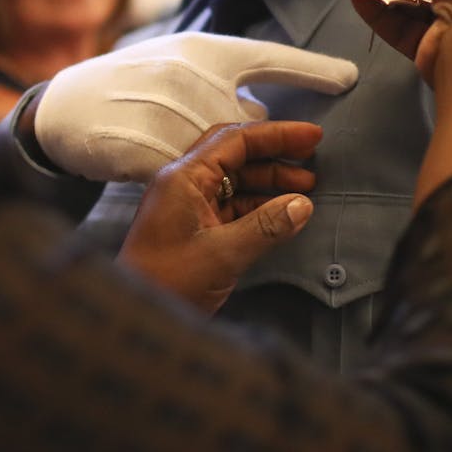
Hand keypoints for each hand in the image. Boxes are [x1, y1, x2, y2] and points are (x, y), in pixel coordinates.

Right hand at [35, 32, 355, 181]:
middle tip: (311, 167)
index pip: (267, 57)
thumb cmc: (130, 85)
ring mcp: (167, 114)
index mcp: (201, 51)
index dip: (309, 67)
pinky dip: (209, 192)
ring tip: (270, 189)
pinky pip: (194, 181)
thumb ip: (222, 87)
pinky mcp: (147, 150)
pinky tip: (213, 200)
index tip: (349, 78)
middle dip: (282, 149)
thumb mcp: (179, 67)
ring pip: (226, 157)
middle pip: (251, 123)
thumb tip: (262, 117)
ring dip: (250, 177)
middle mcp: (188, 77)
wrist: (66, 109)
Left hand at [118, 120, 321, 313]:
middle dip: (276, 156)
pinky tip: (283, 213)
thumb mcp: (222, 254)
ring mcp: (188, 206)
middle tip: (314, 158)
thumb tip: (302, 204)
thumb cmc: (167, 282)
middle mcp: (184, 184)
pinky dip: (259, 205)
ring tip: (307, 188)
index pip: (235, 140)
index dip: (277, 134)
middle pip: (236, 155)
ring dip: (270, 182)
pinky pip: (231, 205)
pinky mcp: (194, 229)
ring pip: (235, 181)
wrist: (136, 317)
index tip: (312, 136)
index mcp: (184, 177)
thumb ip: (265, 226)